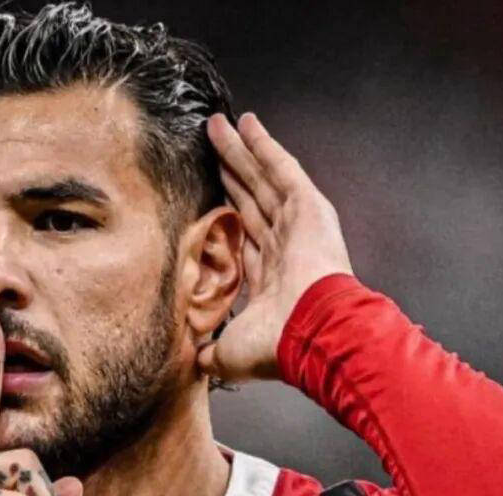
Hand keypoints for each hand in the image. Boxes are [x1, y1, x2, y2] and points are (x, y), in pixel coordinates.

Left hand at [198, 112, 352, 381]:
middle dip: (231, 172)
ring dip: (240, 151)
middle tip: (210, 147)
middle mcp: (284, 245)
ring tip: (218, 126)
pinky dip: (265, 145)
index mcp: (269, 276)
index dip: (225, 211)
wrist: (313, 334)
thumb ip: (207, 352)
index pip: (244, 234)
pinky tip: (248, 124)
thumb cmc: (277, 346)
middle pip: (250, 198)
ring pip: (261, 178)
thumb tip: (189, 364)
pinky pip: (281, 168)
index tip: (207, 194)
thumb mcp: (229, 352)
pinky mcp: (308, 207)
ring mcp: (298, 223)